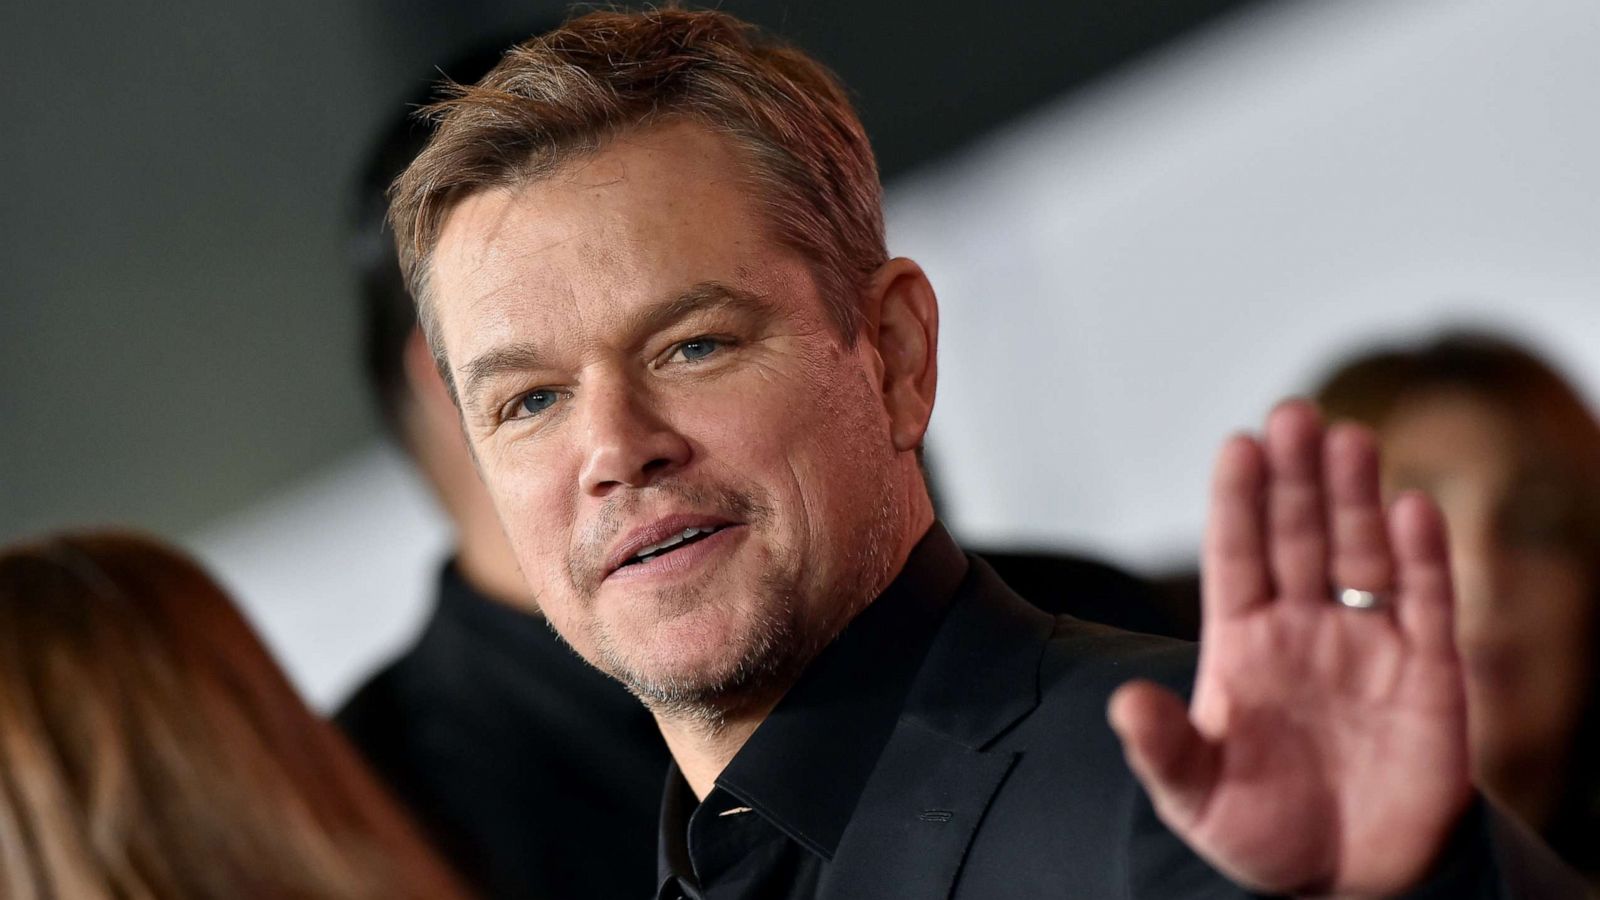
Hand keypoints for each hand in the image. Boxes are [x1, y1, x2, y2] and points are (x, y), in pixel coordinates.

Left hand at [1108, 399, 1472, 895]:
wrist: (1347, 884)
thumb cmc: (1261, 832)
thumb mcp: (1195, 797)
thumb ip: (1163, 748)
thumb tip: (1124, 702)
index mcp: (1241, 646)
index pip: (1235, 556)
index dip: (1237, 502)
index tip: (1236, 445)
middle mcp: (1302, 631)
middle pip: (1297, 538)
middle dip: (1295, 479)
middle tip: (1294, 415)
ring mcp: (1366, 646)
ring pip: (1360, 555)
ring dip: (1355, 498)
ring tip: (1348, 438)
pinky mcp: (1428, 676)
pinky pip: (1428, 605)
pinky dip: (1424, 558)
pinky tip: (1413, 508)